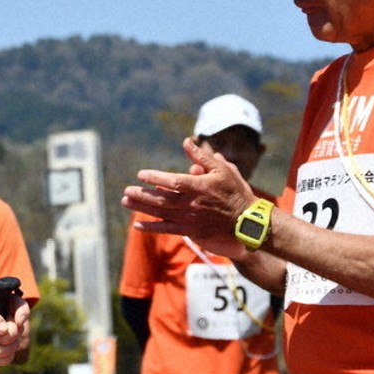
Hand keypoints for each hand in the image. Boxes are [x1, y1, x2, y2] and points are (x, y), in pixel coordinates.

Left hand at [122, 138, 253, 244]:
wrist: (247, 223)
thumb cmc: (236, 192)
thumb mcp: (223, 170)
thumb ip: (202, 157)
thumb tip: (186, 142)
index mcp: (198, 187)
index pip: (171, 181)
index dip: (154, 178)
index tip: (140, 174)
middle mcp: (191, 204)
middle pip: (161, 199)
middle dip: (142, 195)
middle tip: (126, 191)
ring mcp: (190, 219)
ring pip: (161, 213)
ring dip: (142, 208)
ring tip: (126, 202)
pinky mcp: (191, 231)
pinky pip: (168, 229)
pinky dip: (152, 227)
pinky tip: (138, 225)